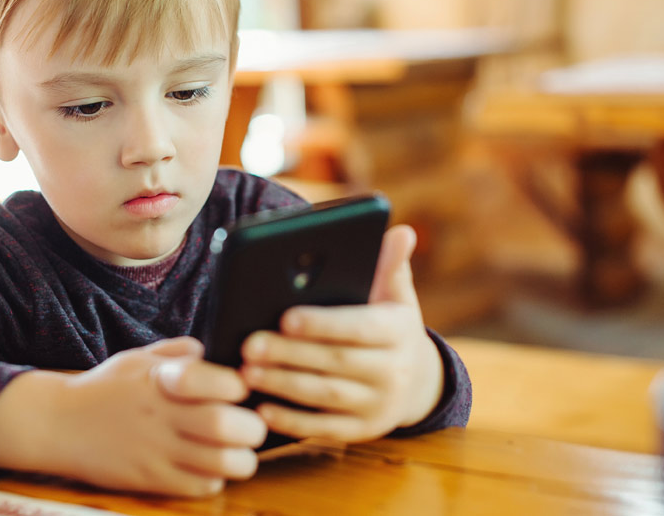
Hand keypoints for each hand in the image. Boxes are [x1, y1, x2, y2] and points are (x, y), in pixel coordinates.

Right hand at [0, 336, 266, 496]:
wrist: (57, 424)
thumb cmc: (103, 387)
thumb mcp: (137, 358)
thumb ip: (176, 352)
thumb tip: (208, 351)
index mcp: (165, 381)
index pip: (223, 383)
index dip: (241, 387)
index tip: (238, 389)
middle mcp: (164, 415)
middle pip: (229, 426)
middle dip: (252, 427)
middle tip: (251, 426)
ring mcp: (158, 450)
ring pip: (223, 463)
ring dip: (241, 459)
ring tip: (237, 452)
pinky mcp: (150, 479)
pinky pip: (200, 487)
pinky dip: (214, 479)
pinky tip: (208, 467)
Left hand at [239, 224, 443, 442]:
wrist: (417, 382)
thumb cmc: (389, 327)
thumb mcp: (395, 297)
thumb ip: (390, 265)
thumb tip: (402, 231)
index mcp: (398, 333)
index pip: (361, 327)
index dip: (323, 323)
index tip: (285, 317)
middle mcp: (394, 371)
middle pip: (337, 363)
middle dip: (290, 354)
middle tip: (249, 344)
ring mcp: (379, 406)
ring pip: (326, 397)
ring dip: (284, 385)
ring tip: (245, 371)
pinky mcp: (362, 431)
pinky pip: (324, 429)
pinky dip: (292, 421)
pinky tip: (261, 408)